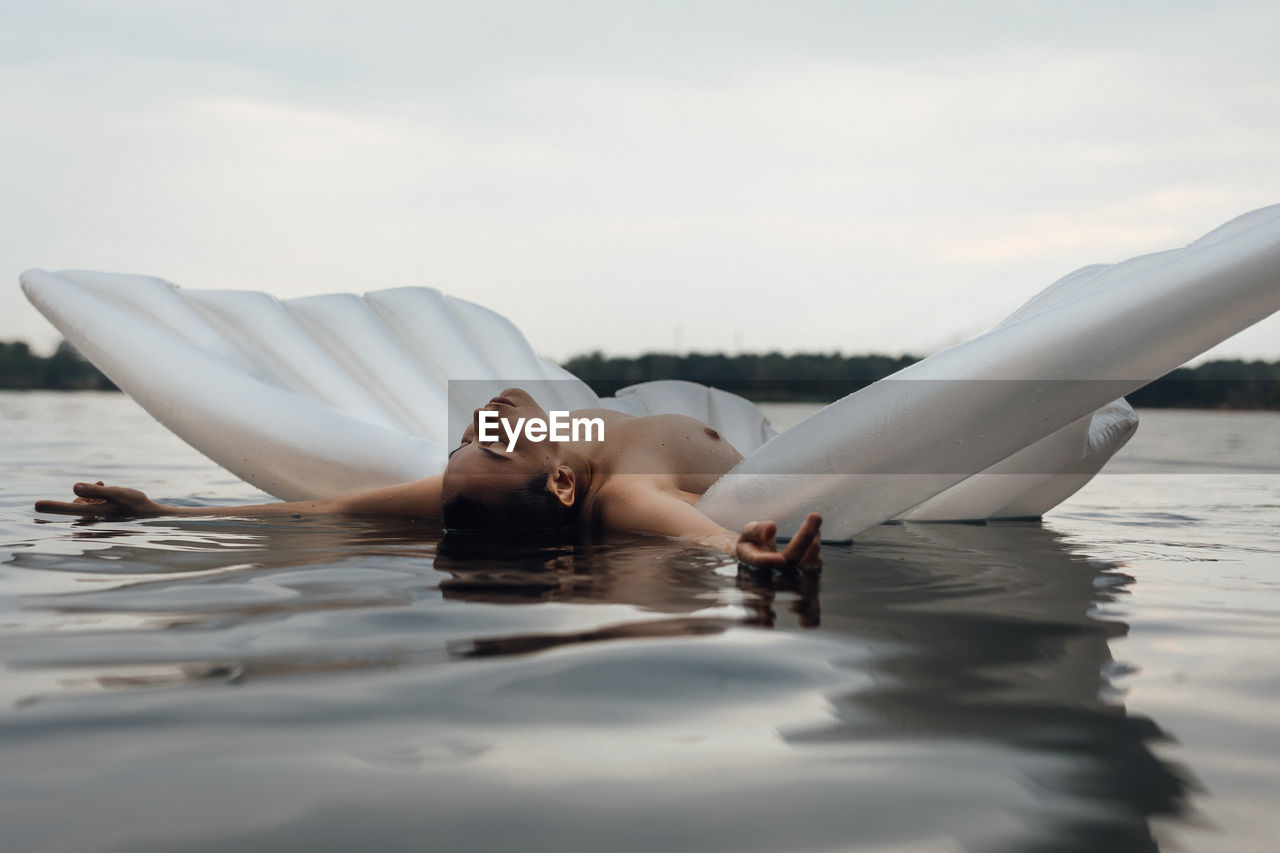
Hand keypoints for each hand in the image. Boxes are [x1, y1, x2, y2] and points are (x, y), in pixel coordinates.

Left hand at [35, 481, 165, 517]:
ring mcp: (94, 519)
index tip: (37, 505)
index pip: (68, 508)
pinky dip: (95, 497)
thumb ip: (95, 491)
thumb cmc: (135, 504)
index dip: (52, 506)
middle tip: (101, 486)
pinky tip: (105, 490)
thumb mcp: (117, 493)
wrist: (151, 515)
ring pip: (83, 502)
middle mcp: (91, 519)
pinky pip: (89, 505)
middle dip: (85, 494)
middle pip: (75, 503)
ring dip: (92, 495)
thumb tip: (74, 487)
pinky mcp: (99, 518)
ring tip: (106, 490)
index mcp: (92, 514)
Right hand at [734, 512, 821, 570]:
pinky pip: (813, 563)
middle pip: (791, 559)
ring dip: (814, 541)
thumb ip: (756, 530)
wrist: (759, 557)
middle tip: (815, 516)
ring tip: (815, 519)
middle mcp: (772, 570)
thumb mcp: (748, 533)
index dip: (768, 561)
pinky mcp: (802, 571)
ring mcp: (789, 573)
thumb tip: (771, 527)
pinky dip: (816, 547)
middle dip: (805, 537)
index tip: (779, 558)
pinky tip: (816, 532)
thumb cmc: (753, 544)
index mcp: (754, 561)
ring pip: (806, 563)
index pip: (760, 563)